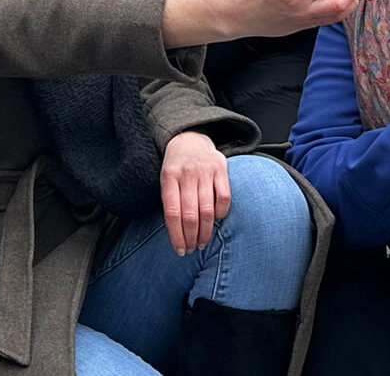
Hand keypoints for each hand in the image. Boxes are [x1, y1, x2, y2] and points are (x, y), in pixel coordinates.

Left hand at [160, 131, 230, 256]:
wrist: (190, 138)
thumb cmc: (176, 167)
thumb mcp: (166, 179)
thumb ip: (170, 201)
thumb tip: (176, 234)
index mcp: (169, 176)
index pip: (172, 213)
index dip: (176, 235)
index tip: (179, 250)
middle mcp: (187, 173)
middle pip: (190, 215)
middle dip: (191, 237)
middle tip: (191, 249)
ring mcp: (205, 170)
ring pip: (207, 210)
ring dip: (205, 231)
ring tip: (202, 242)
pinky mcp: (221, 168)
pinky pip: (223, 198)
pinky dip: (220, 213)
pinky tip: (215, 220)